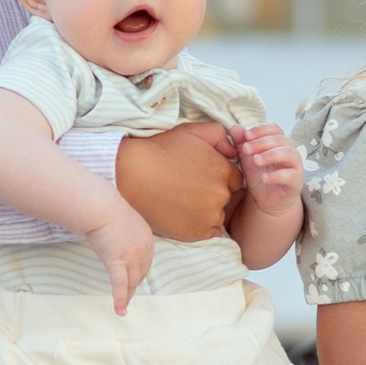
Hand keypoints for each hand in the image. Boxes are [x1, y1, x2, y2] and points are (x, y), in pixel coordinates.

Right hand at [88, 197, 158, 313]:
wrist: (100, 207)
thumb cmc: (106, 209)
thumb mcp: (123, 220)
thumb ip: (125, 232)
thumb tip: (117, 236)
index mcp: (147, 237)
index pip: (147, 261)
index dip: (140, 273)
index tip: (135, 280)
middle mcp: (144, 249)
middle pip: (140, 273)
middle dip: (134, 285)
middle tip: (128, 294)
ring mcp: (132, 257)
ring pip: (131, 282)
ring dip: (127, 295)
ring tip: (123, 306)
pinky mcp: (118, 262)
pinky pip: (120, 285)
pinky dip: (120, 300)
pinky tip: (120, 311)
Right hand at [115, 120, 240, 242]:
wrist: (132, 174)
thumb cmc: (161, 150)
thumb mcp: (193, 131)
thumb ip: (220, 135)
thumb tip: (233, 151)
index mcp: (223, 171)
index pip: (234, 178)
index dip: (218, 176)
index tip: (200, 174)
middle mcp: (220, 194)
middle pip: (226, 196)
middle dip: (212, 192)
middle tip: (188, 186)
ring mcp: (208, 216)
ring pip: (217, 215)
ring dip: (206, 210)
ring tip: (182, 200)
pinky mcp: (195, 233)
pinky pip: (209, 232)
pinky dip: (199, 225)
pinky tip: (183, 214)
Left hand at [231, 121, 302, 211]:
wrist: (265, 200)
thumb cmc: (258, 174)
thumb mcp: (247, 158)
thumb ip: (241, 143)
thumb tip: (235, 127)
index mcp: (279, 142)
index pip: (275, 128)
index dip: (261, 130)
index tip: (246, 136)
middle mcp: (290, 151)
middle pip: (280, 139)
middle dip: (261, 142)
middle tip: (246, 149)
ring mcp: (295, 166)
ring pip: (288, 154)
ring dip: (270, 155)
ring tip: (255, 161)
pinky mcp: (295, 182)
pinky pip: (290, 175)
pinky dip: (276, 175)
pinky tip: (264, 178)